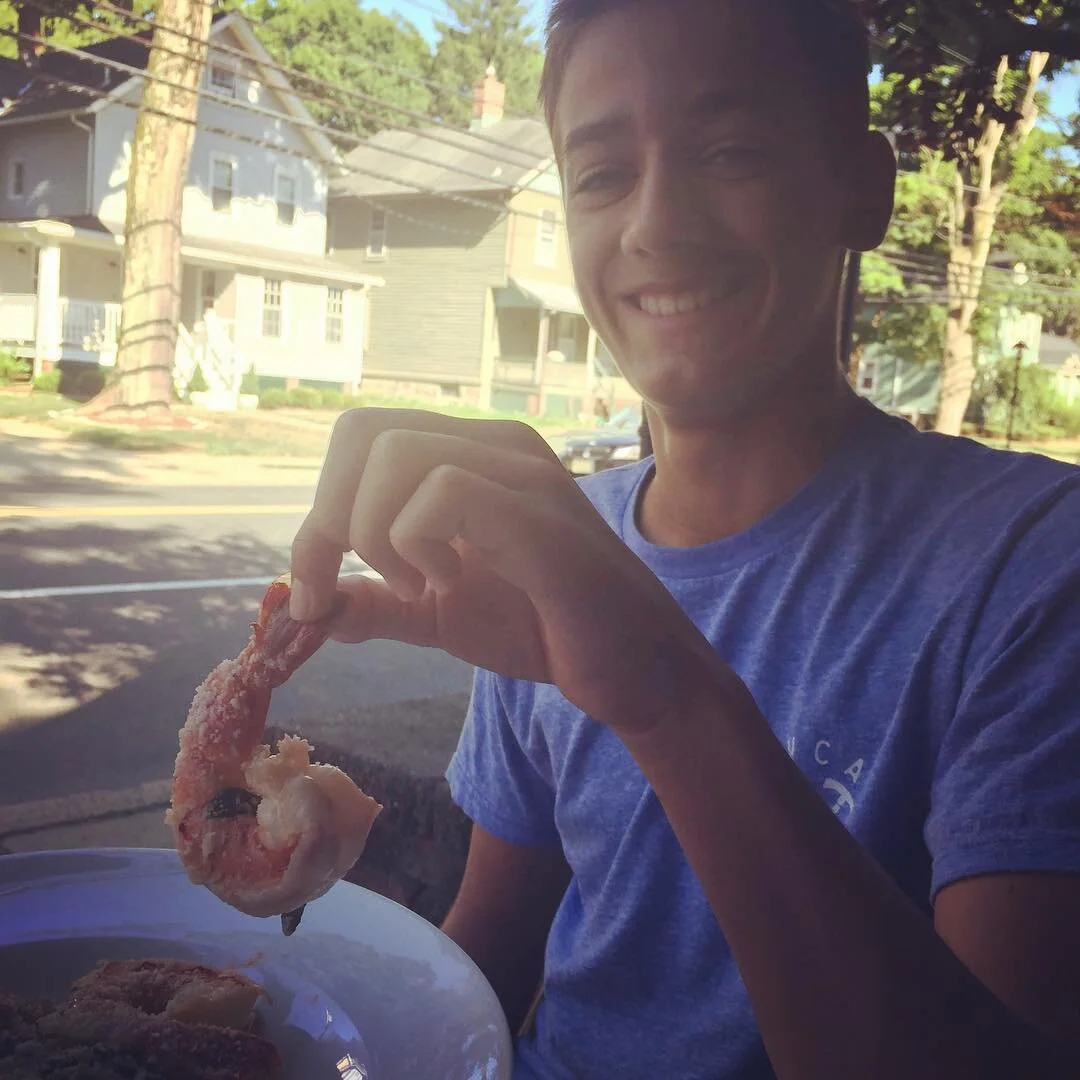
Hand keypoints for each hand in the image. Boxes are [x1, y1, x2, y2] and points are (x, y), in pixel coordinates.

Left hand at [289, 409, 722, 733]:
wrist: (634, 671)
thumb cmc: (546, 629)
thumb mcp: (439, 613)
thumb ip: (377, 601)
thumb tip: (308, 605)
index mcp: (470, 456)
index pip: (360, 439)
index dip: (320, 512)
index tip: (315, 591)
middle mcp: (495, 446)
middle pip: (363, 430)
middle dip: (330, 519)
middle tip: (348, 585)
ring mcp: (522, 474)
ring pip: (395, 453)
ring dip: (375, 534)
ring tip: (415, 586)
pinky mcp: (539, 516)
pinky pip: (445, 492)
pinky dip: (415, 544)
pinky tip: (445, 584)